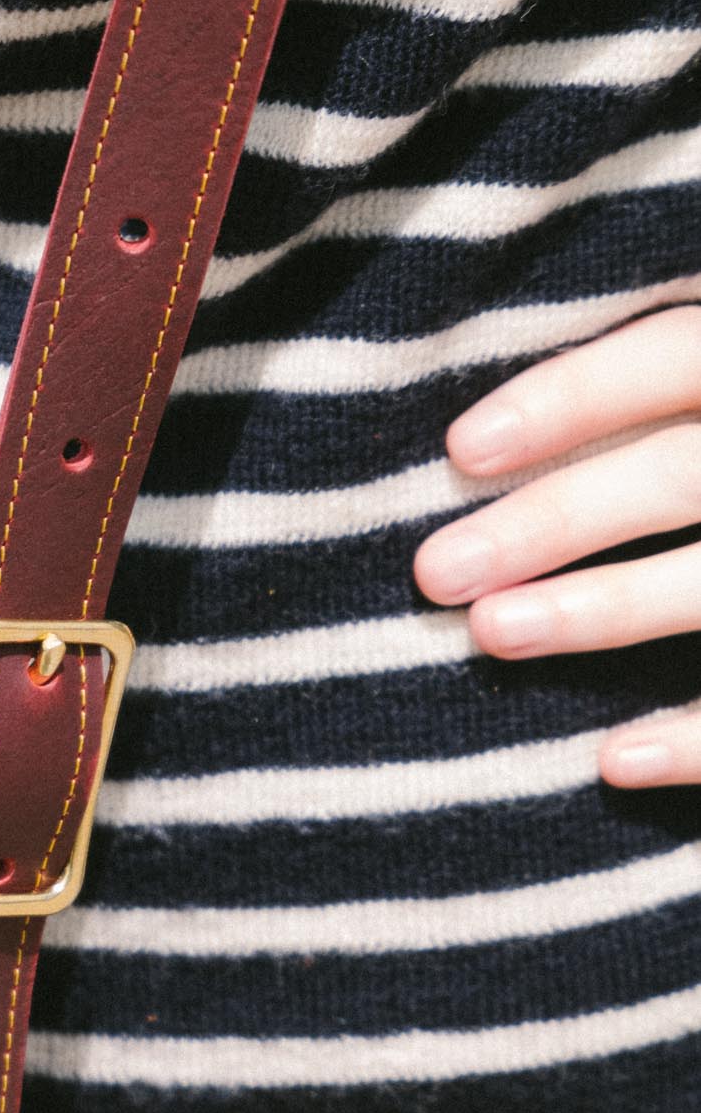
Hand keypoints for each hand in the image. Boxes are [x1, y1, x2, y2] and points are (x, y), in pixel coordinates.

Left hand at [419, 305, 700, 787]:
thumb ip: (670, 401)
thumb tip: (497, 436)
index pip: (683, 352)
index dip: (576, 396)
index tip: (461, 452)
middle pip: (690, 469)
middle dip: (558, 517)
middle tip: (437, 569)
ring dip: (609, 608)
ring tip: (493, 633)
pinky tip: (614, 760)